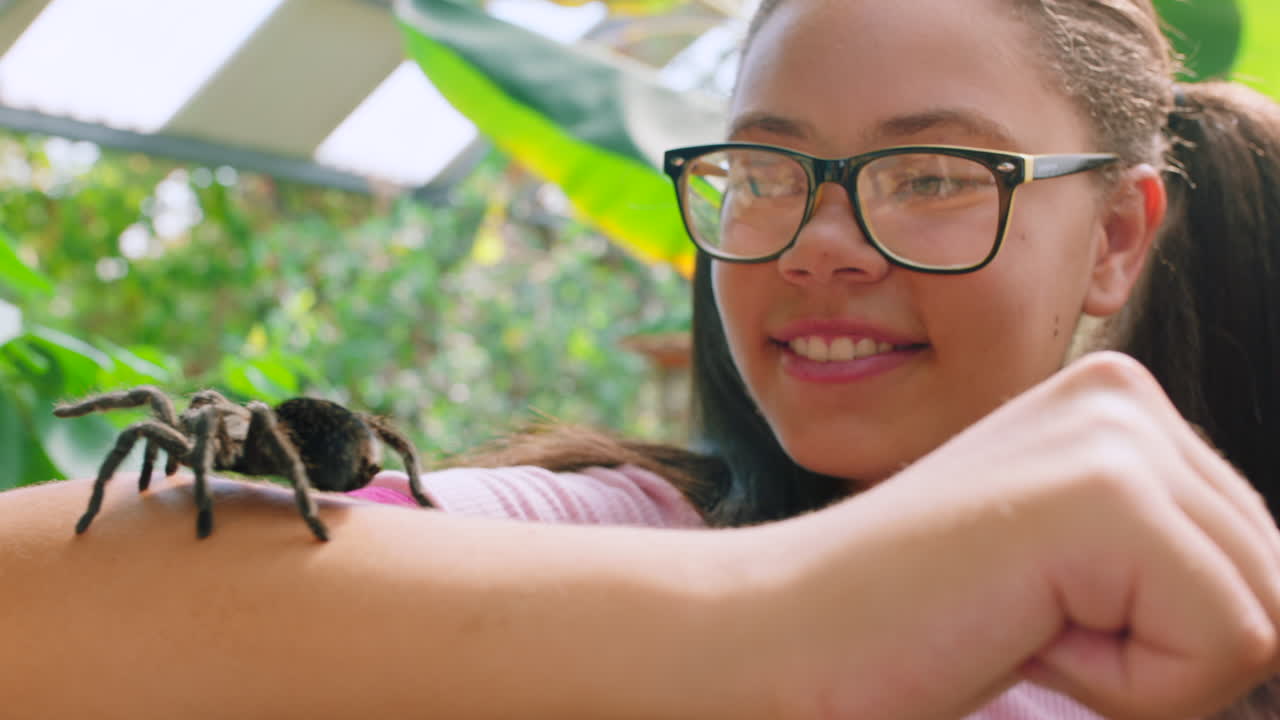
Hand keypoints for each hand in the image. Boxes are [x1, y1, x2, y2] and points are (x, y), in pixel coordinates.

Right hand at [746, 352, 1279, 718]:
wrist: (784, 630)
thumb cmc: (911, 621)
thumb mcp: (1071, 572)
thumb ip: (1172, 567)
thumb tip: (1278, 616)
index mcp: (1118, 405)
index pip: (1257, 559)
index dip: (1163, 632)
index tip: (1036, 608)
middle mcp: (1127, 395)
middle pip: (1273, 584)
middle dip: (1165, 651)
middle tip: (1022, 622)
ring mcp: (1116, 434)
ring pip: (1263, 621)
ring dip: (1145, 672)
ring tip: (1017, 621)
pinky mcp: (1106, 495)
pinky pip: (1226, 644)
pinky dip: (1129, 687)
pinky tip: (1017, 629)